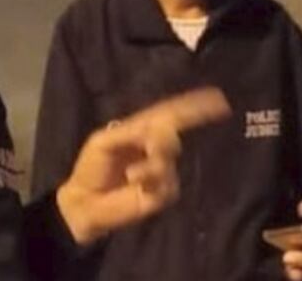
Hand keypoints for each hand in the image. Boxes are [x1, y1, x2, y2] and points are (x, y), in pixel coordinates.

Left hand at [56, 87, 229, 243]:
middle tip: (149, 146)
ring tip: (132, 174)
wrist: (84, 202)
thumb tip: (162, 129)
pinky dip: (150, 180)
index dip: (193, 104)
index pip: (172, 112)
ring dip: (152, 163)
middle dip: (163, 139)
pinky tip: (134, 183)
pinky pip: (167, 182)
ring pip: (169, 158)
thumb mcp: (105, 140)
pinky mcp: (162, 193)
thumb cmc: (92, 167)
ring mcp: (162, 170)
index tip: (217, 98)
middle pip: (173, 135)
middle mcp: (156, 147)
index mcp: (143, 130)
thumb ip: (133, 131)